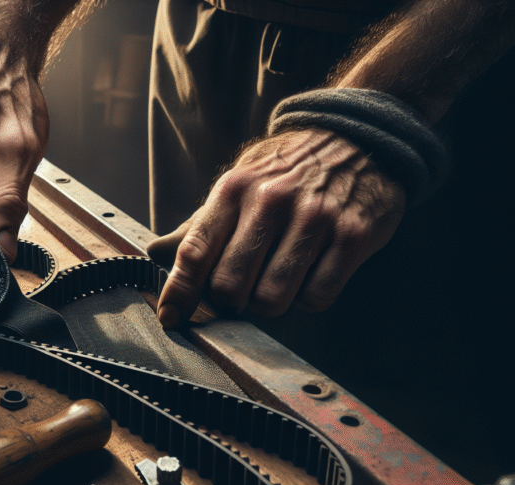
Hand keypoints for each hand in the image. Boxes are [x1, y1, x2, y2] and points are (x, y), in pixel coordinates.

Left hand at [148, 129, 406, 326]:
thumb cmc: (288, 170)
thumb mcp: (239, 184)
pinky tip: (310, 274)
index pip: (195, 251)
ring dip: (270, 302)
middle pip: (230, 286)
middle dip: (230, 300)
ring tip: (277, 279)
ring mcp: (315, 218)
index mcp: (234, 188)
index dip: (179, 291)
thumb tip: (155, 253)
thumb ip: (200, 225)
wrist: (359, 136)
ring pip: (272, 299)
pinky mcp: (353, 236)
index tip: (171, 317)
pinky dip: (308, 298)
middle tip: (241, 290)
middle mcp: (271, 202)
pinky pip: (316, 297)